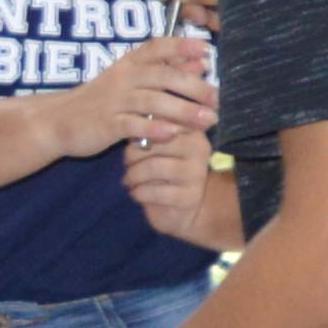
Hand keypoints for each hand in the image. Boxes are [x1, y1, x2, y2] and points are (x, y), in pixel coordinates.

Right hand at [60, 30, 212, 162]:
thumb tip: (199, 64)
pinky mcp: (107, 124)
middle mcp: (123, 77)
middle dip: (193, 87)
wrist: (59, 120)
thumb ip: (165, 72)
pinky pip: (132, 124)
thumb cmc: (103, 101)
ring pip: (152, 101)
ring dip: (183, 110)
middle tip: (218, 98)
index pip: (156, 47)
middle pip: (162, 76)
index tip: (205, 50)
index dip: (180, 46)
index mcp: (130, 63)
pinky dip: (153, 128)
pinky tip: (172, 134)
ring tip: (208, 120)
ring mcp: (114, 100)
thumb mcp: (131, 82)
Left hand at [125, 127, 219, 247]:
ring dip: (134, 175)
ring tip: (128, 179)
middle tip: (127, 163)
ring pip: (154, 167)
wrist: (178, 210)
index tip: (132, 140)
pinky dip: (139, 193)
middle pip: (157, 141)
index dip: (142, 128)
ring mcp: (197, 174)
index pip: (164, 119)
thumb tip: (132, 118)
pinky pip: (156, 192)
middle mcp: (200, 148)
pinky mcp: (190, 197)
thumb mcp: (155, 145)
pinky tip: (136, 194)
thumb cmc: (162, 170)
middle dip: (133, 153)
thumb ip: (146, 129)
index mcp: (193, 130)